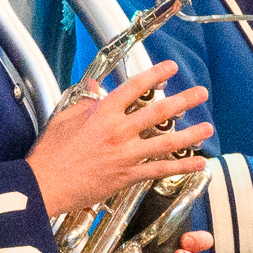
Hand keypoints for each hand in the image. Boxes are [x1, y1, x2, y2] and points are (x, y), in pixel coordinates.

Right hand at [24, 61, 208, 223]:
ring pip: (166, 142)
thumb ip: (85, 101)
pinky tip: (198, 163)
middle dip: (184, 100)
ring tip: (207, 127)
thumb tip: (96, 88)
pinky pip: (159, 170)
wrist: (45, 184)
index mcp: (103, 112)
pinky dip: (180, 167)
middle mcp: (118, 131)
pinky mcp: (127, 176)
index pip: (135, 86)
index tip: (171, 68)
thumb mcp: (65, 117)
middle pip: (159, 111)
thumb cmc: (51, 152)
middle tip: (200, 93)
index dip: (156, 74)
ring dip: (190, 134)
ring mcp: (125, 155)